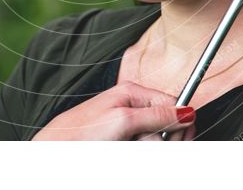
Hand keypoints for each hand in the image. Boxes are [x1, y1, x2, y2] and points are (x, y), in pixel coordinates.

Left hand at [31, 80, 196, 140]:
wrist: (55, 150)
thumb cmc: (80, 133)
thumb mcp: (122, 121)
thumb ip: (156, 115)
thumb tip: (187, 111)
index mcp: (133, 93)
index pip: (173, 105)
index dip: (178, 124)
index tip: (176, 139)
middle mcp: (131, 107)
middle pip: (164, 125)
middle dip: (157, 139)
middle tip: (138, 142)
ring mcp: (127, 125)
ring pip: (153, 140)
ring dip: (144, 147)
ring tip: (125, 147)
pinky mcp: (122, 140)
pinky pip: (141, 145)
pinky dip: (137, 149)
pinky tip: (122, 150)